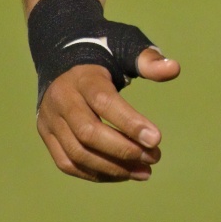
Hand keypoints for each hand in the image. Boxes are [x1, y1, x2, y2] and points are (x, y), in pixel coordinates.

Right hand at [36, 46, 179, 181]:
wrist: (62, 56)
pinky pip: (68, 163)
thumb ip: (148, 60)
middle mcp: (61, 99)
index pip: (104, 102)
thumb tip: (174, 69)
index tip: (157, 139)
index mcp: (82, 76)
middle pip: (88, 133)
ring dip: (113, 168)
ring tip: (145, 172)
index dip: (130, 123)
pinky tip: (123, 174)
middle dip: (124, 150)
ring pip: (77, 154)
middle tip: (154, 157)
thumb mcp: (125, 47)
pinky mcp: (46, 135)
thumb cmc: (103, 54)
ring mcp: (49, 119)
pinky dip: (96, 174)